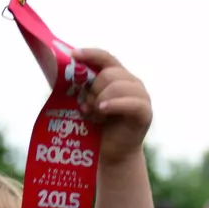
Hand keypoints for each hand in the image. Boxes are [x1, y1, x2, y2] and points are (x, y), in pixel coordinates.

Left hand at [72, 48, 152, 165]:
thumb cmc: (98, 128)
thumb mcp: (88, 103)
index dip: (90, 54)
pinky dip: (113, 105)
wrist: (113, 153)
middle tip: (86, 106)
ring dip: (100, 100)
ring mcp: (141, 96)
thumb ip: (83, 88)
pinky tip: (102, 111)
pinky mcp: (145, 112)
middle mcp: (132, 82)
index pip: (105, 58)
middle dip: (93, 89)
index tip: (73, 55)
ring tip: (94, 115)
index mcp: (119, 76)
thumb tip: (63, 73)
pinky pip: (130, 102)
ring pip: (117, 86)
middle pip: (109, 73)